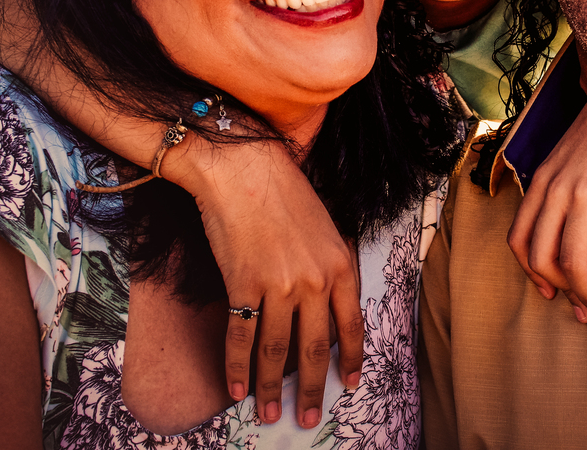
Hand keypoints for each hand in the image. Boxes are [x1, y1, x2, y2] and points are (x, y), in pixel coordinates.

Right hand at [168, 139, 362, 427]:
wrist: (244, 168)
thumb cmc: (283, 193)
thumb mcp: (324, 228)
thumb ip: (329, 268)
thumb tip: (326, 308)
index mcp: (340, 266)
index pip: (351, 327)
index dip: (351, 360)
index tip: (350, 385)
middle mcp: (314, 281)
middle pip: (313, 349)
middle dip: (311, 389)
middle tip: (307, 418)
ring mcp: (278, 285)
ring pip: (276, 351)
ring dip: (271, 388)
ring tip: (269, 413)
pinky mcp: (243, 284)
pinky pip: (241, 336)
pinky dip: (236, 367)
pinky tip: (236, 388)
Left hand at [506, 70, 586, 322]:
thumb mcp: (570, 156)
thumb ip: (562, 189)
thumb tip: (569, 230)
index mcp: (542, 181)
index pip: (520, 239)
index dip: (531, 273)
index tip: (550, 293)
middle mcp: (558, 189)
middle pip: (542, 257)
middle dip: (562, 293)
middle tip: (583, 313)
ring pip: (573, 260)